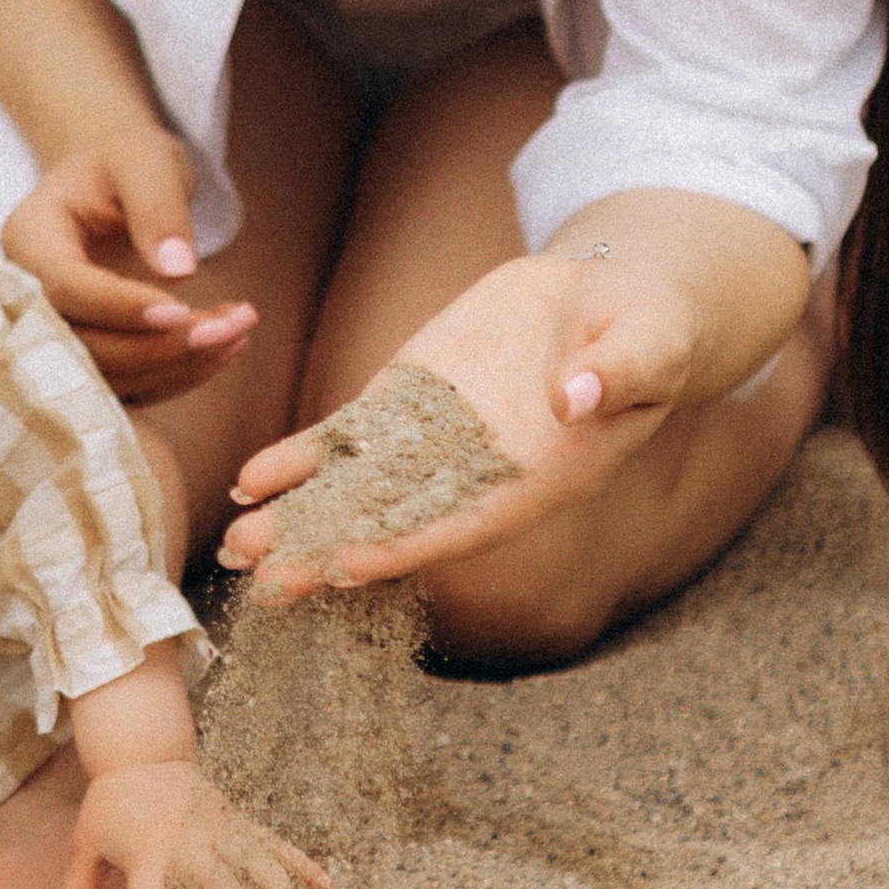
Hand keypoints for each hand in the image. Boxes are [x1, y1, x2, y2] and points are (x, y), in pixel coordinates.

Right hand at [1, 130, 256, 402]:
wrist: (112, 185)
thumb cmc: (124, 161)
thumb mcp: (144, 159)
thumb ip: (157, 205)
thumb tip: (179, 273)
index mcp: (29, 238)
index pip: (64, 287)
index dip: (119, 307)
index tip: (183, 311)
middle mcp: (29, 295)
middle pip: (82, 344)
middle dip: (158, 347)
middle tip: (230, 328)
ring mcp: (55, 331)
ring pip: (107, 375)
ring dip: (177, 365)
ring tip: (237, 331)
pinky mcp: (88, 354)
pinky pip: (128, 384)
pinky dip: (178, 374)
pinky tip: (225, 345)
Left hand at [41, 764, 326, 888]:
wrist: (139, 753)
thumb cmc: (108, 808)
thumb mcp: (84, 847)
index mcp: (146, 856)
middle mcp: (186, 844)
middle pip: (217, 885)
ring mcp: (217, 829)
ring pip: (256, 862)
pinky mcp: (236, 820)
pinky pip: (273, 842)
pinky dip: (299, 861)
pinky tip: (326, 883)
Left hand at [219, 247, 698, 598]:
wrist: (610, 303)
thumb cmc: (648, 331)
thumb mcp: (651, 343)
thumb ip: (621, 373)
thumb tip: (577, 396)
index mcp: (539, 480)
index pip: (466, 523)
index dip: (409, 544)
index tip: (350, 565)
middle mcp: (476, 476)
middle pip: (396, 523)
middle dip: (330, 553)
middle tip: (265, 586)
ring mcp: (432, 442)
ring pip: (355, 490)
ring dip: (297, 519)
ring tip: (238, 546)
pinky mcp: (405, 403)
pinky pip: (343, 440)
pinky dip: (297, 461)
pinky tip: (248, 481)